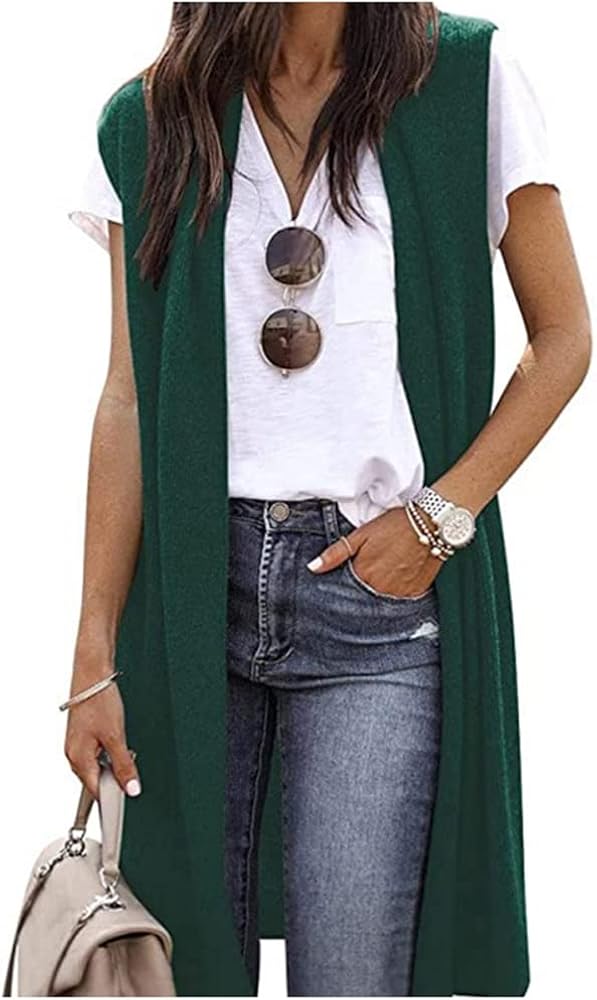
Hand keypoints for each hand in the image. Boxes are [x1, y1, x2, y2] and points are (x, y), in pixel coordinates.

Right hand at [64, 660, 140, 800]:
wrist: (92, 674)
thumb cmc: (99, 701)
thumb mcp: (116, 736)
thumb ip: (123, 765)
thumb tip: (131, 788)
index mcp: (78, 759)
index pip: (96, 791)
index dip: (113, 797)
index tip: (128, 797)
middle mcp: (74, 754)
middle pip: (96, 780)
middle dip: (115, 777)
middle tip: (130, 766)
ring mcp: (77, 744)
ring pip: (97, 766)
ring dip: (112, 763)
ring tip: (123, 747)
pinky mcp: (82, 735)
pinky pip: (96, 753)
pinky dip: (108, 752)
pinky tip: (117, 740)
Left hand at [307, 505, 442, 598]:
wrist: (431, 524)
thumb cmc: (394, 526)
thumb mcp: (361, 535)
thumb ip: (336, 553)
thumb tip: (313, 568)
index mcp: (363, 574)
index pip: (345, 590)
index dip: (345, 584)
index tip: (347, 578)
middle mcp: (380, 588)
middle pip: (363, 598)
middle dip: (361, 591)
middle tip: (370, 573)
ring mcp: (399, 593)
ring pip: (381, 601)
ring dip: (378, 593)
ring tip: (384, 575)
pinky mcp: (415, 593)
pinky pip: (400, 601)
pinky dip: (396, 593)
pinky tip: (397, 579)